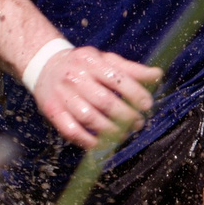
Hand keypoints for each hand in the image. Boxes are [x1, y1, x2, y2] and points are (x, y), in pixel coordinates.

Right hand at [31, 46, 160, 148]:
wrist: (45, 66)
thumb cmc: (83, 65)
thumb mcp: (105, 60)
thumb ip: (131, 69)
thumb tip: (158, 75)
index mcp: (90, 60)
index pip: (117, 78)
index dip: (135, 93)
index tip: (147, 105)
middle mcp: (74, 76)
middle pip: (104, 101)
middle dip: (126, 116)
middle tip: (138, 123)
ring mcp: (61, 95)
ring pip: (89, 118)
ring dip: (111, 131)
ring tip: (124, 134)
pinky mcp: (52, 111)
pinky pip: (71, 131)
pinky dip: (88, 141)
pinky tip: (102, 144)